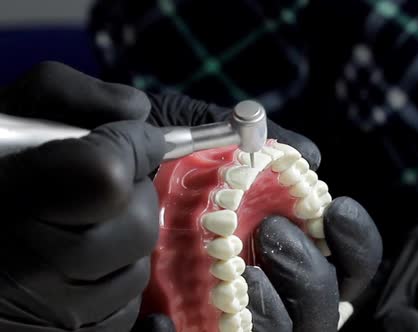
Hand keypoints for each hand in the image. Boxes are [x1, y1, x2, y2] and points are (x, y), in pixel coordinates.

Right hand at [0, 62, 165, 331]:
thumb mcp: (10, 116)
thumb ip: (68, 95)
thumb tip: (137, 111)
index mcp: (5, 193)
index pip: (105, 174)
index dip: (128, 148)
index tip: (129, 139)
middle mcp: (23, 265)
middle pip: (138, 224)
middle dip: (135, 196)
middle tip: (106, 184)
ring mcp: (49, 312)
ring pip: (137, 266)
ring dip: (125, 237)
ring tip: (82, 225)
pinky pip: (125, 305)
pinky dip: (115, 277)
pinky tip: (78, 263)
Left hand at [148, 94, 382, 331]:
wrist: (88, 201)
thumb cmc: (157, 166)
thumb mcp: (202, 138)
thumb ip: (253, 141)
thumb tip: (308, 155)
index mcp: (287, 243)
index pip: (349, 259)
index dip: (356, 241)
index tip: (335, 208)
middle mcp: (272, 287)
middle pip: (327, 305)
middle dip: (310, 272)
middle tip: (272, 234)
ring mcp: (233, 317)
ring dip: (272, 310)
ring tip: (236, 271)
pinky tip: (157, 319)